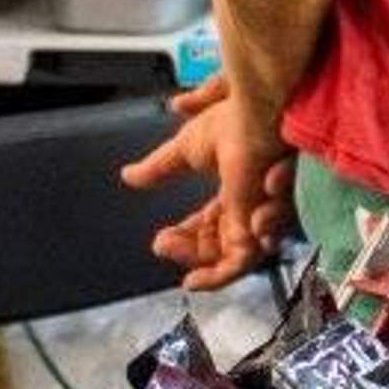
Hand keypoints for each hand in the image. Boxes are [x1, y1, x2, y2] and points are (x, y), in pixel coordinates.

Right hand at [120, 80, 293, 289]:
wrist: (255, 115)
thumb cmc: (235, 120)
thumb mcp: (186, 147)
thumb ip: (161, 167)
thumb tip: (130, 175)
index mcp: (236, 189)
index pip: (212, 225)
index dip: (186, 237)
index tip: (160, 241)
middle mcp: (250, 206)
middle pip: (222, 245)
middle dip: (188, 251)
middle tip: (160, 244)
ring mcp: (256, 216)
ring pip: (232, 258)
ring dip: (197, 260)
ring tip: (168, 245)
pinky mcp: (258, 223)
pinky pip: (245, 260)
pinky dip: (220, 273)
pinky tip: (196, 270)